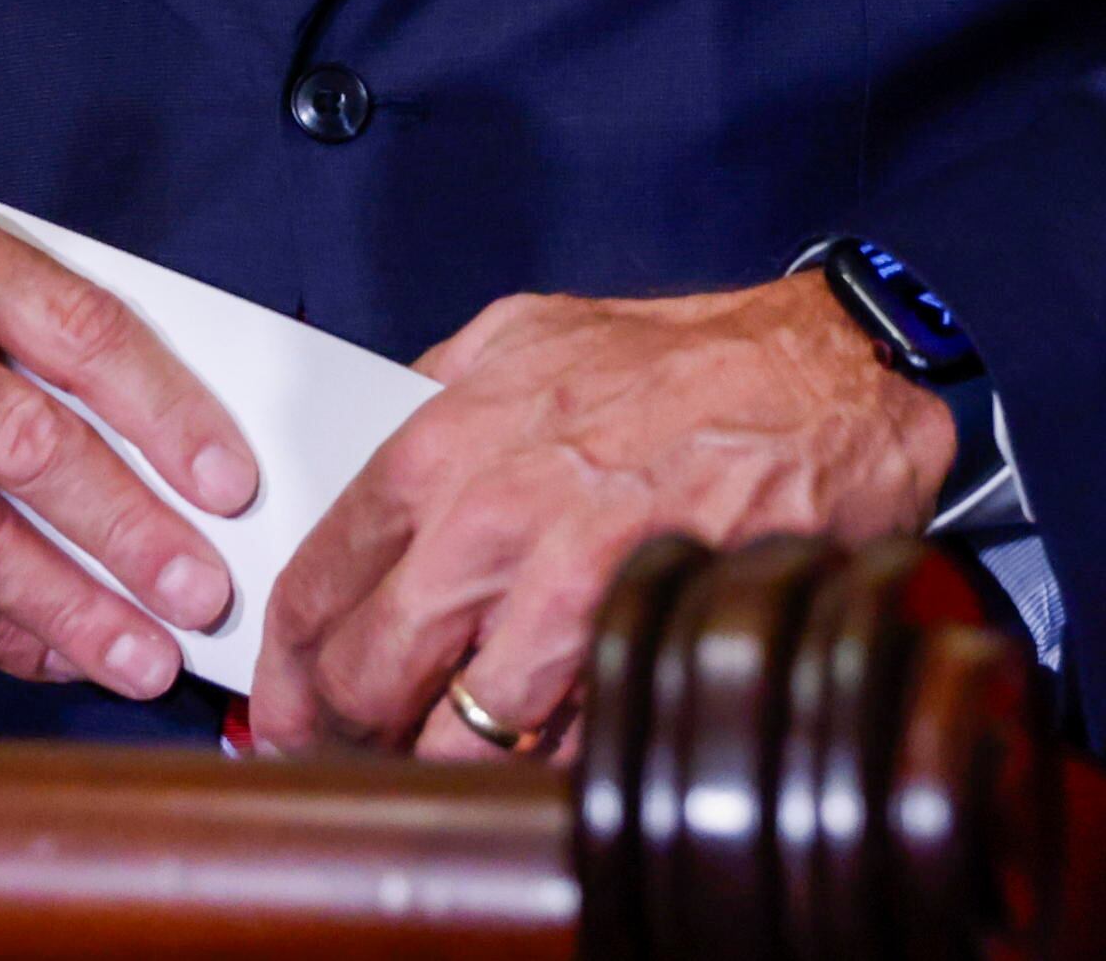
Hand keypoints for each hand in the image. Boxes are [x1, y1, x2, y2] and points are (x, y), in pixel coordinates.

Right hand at [0, 186, 258, 698]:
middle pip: (18, 442)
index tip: (226, 483)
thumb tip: (181, 451)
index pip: (69, 328)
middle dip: (124, 530)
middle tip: (198, 593)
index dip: (159, 410)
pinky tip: (56, 651)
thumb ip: (55, 326)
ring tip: (142, 654)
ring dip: (67, 606)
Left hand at [252, 274, 957, 761]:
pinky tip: (524, 759)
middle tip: (337, 751)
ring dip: (430, 763)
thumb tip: (363, 450)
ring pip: (453, 731)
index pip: (315, 581)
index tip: (282, 696)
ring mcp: (567, 592)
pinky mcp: (639, 641)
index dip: (285, 661)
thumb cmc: (679, 359)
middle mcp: (490, 521)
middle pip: (365, 673)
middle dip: (337, 730)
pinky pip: (557, 748)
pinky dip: (530, 771)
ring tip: (426, 766)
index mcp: (440, 446)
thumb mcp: (520, 333)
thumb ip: (429, 393)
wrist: (823, 379)